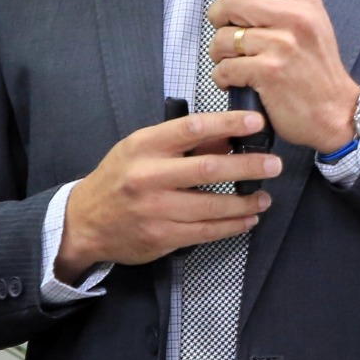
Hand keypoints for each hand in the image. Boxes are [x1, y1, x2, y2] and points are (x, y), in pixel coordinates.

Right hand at [57, 111, 279, 277]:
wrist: (85, 222)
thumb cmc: (119, 178)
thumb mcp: (142, 150)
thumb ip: (184, 143)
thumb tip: (228, 136)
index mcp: (143, 146)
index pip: (191, 128)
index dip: (227, 124)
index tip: (256, 121)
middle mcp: (148, 176)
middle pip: (208, 169)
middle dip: (248, 166)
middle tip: (274, 164)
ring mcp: (155, 209)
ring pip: (212, 206)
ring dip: (245, 201)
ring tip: (265, 196)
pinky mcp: (162, 237)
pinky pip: (206, 231)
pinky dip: (233, 225)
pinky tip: (248, 218)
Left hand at [208, 0, 359, 151]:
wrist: (337, 112)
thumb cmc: (317, 69)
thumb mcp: (311, 23)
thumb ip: (281, 2)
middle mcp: (295, 16)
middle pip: (231, 2)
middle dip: (218, 20)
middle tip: (227, 36)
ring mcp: (282, 44)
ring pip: (222, 38)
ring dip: (219, 54)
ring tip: (234, 63)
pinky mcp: (269, 72)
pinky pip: (225, 68)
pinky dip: (224, 78)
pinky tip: (237, 82)